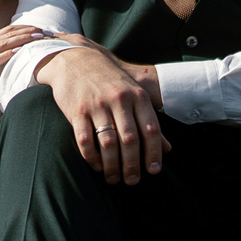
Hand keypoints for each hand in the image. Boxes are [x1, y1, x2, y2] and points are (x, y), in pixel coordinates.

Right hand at [0, 24, 45, 101]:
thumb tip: (2, 59)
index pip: (7, 31)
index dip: (24, 28)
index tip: (39, 29)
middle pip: (9, 35)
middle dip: (28, 31)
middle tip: (45, 31)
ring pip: (5, 45)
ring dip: (23, 40)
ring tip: (38, 38)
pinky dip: (9, 55)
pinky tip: (20, 52)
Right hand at [40, 39, 167, 183]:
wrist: (74, 59)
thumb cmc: (108, 80)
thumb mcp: (133, 93)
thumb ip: (149, 120)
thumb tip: (166, 149)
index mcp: (137, 96)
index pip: (150, 129)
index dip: (153, 152)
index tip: (153, 171)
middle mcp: (118, 100)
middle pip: (129, 140)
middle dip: (132, 165)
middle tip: (132, 181)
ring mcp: (96, 105)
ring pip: (107, 143)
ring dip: (112, 166)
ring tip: (114, 179)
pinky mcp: (76, 111)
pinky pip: (84, 140)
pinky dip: (91, 157)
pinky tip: (96, 166)